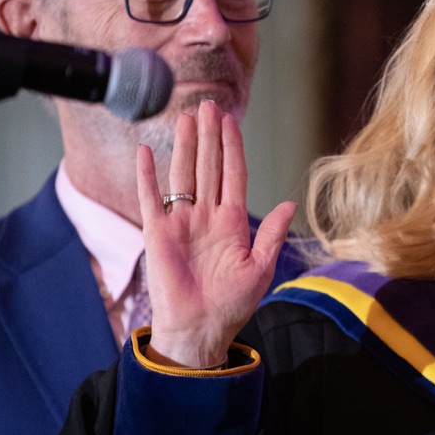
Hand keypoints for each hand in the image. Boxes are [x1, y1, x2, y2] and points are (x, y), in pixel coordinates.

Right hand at [137, 99, 295, 368]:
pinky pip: (151, 199)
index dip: (233, 147)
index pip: (233, 174)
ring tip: (186, 117)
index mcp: (232, 221)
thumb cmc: (232, 304)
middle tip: (209, 105)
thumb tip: (289, 203)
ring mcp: (181, 223)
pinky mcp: (157, 234)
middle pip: (209, 166)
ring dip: (185, 146)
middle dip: (210, 136)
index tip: (232, 121)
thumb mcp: (261, 268)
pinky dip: (147, 176)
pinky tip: (145, 151)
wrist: (201, 329)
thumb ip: (271, 234)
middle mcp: (206, 216)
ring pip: (184, 174)